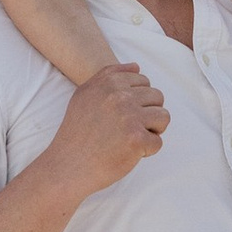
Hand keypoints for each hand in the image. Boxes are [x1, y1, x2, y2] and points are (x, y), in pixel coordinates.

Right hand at [46, 61, 168, 202]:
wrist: (68, 165)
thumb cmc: (78, 132)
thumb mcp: (84, 95)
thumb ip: (109, 76)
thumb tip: (137, 66)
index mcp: (109, 83)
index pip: (144, 82)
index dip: (138, 100)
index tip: (122, 114)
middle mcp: (120, 96)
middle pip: (157, 97)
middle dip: (147, 114)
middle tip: (127, 129)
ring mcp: (129, 117)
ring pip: (164, 117)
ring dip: (152, 130)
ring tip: (132, 138)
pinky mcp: (136, 139)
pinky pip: (158, 142)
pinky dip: (147, 151)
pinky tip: (129, 152)